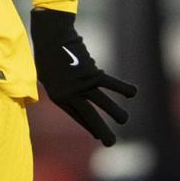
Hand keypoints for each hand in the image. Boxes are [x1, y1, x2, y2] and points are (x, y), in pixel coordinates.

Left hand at [31, 9, 136, 145]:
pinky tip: (133, 93)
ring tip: (124, 120)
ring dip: (116, 112)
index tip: (98, 135)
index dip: (89, 126)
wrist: (50, 36)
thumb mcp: (46, 74)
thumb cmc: (46, 52)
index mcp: (58, 96)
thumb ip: (58, 85)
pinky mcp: (93, 73)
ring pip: (103, 103)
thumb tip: (69, 90)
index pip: (77, 116)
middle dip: (101, 131)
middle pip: (89, 116)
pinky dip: (123, 88)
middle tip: (111, 144)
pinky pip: (111, 84)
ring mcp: (81, 84)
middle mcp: (70, 94)